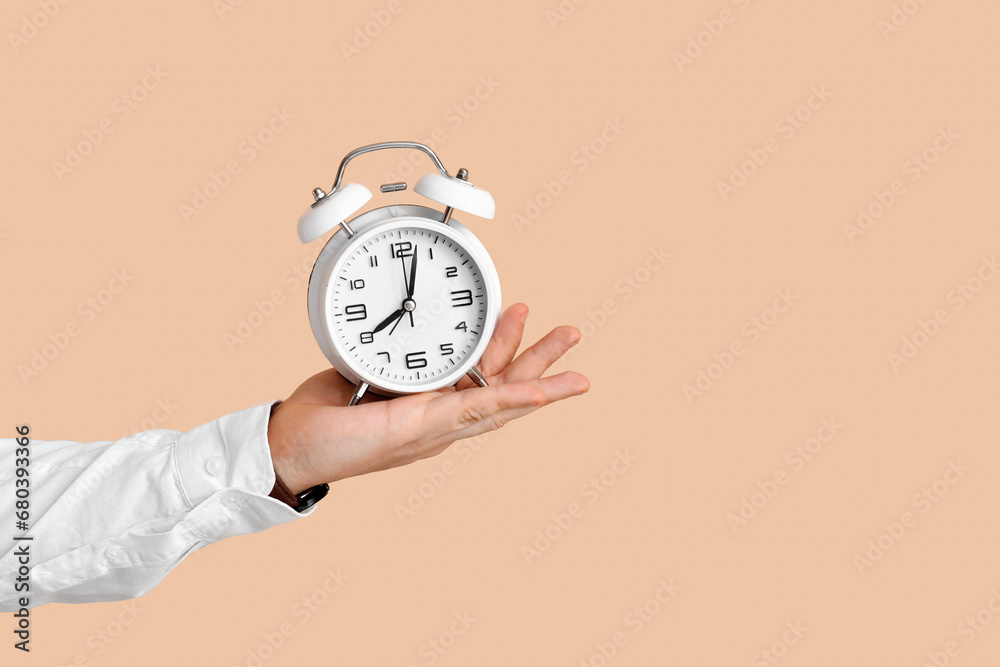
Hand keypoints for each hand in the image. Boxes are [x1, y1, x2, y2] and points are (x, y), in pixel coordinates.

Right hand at [267, 303, 589, 493]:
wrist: (293, 440)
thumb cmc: (338, 448)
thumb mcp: (396, 435)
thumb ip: (436, 418)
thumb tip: (473, 402)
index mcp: (441, 427)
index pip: (499, 406)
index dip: (533, 393)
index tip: (568, 384)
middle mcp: (439, 410)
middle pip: (500, 380)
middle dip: (538, 358)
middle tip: (570, 332)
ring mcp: (422, 391)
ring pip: (476, 362)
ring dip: (507, 340)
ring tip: (526, 311)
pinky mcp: (399, 372)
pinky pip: (441, 353)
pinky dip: (464, 337)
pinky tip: (478, 323)